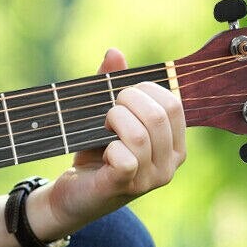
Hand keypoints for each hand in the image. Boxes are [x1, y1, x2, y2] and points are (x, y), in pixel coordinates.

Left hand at [30, 48, 185, 241]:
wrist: (72, 194)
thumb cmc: (95, 154)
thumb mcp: (107, 118)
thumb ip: (112, 85)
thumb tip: (115, 52)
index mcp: (174, 144)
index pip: (173, 104)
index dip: (144, 90)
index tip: (121, 96)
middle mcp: (169, 164)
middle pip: (159, 115)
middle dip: (127, 101)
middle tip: (108, 111)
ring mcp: (150, 179)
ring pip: (141, 135)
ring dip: (114, 121)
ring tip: (102, 128)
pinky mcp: (125, 187)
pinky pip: (125, 158)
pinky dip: (109, 147)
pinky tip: (101, 152)